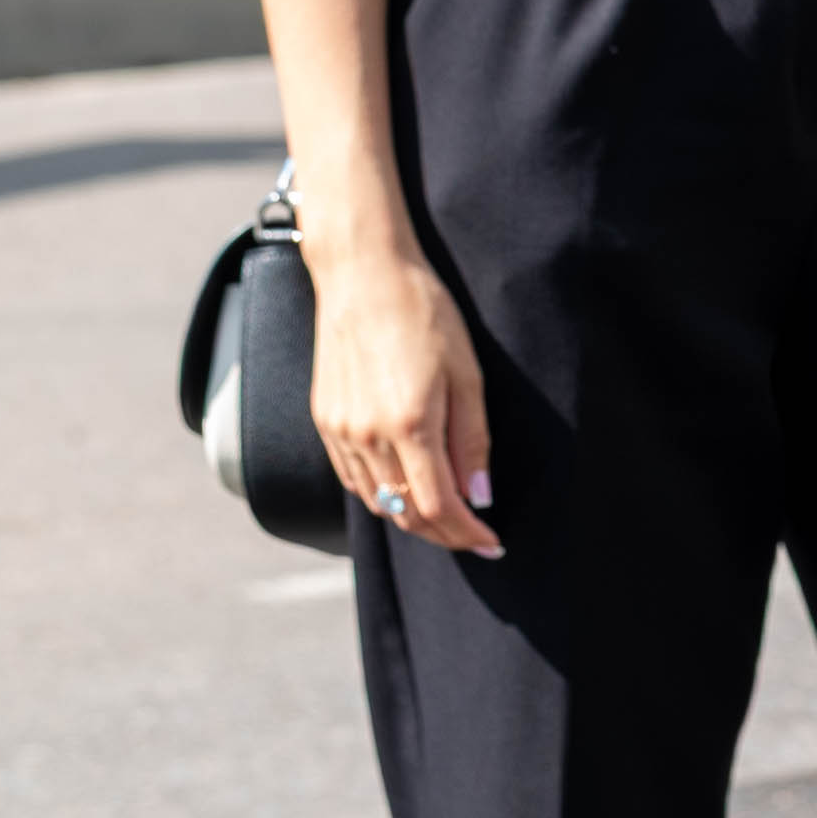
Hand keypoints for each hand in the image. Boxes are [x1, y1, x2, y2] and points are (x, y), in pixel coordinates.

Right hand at [310, 234, 502, 557]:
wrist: (362, 275)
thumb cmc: (425, 314)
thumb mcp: (467, 373)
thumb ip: (472, 439)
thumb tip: (479, 497)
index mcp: (409, 425)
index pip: (437, 506)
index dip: (466, 533)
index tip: (492, 542)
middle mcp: (367, 437)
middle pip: (405, 513)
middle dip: (443, 534)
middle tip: (475, 538)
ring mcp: (339, 432)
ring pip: (377, 501)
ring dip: (412, 518)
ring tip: (447, 518)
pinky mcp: (324, 421)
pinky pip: (353, 479)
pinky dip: (382, 495)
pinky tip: (406, 489)